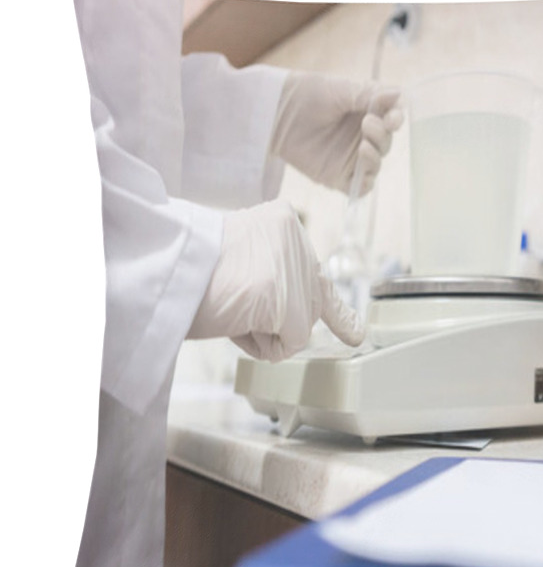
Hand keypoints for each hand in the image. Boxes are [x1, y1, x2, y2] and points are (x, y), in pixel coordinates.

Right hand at [188, 200, 363, 359]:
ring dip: (264, 330)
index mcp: (282, 220)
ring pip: (299, 327)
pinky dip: (260, 345)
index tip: (357, 334)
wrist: (162, 266)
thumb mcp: (241, 258)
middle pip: (308, 303)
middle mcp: (297, 238)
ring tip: (230, 305)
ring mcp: (295, 270)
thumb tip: (315, 321)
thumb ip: (274, 273)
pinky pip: (287, 345)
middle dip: (283, 318)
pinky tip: (236, 319)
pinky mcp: (289, 303)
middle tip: (239, 302)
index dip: (328, 306)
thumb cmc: (189, 269)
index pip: (312, 269)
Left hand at [270, 71, 403, 195]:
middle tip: (368, 124)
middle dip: (382, 135)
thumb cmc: (308, 94)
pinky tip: (361, 169)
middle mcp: (362, 136)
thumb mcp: (342, 89)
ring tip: (363, 146)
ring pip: (377, 165)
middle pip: (386, 143)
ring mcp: (351, 158)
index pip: (391, 119)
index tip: (393, 119)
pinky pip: (360, 188)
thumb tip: (399, 94)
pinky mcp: (338, 177)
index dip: (397, 120)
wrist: (277, 112)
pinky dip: (366, 182)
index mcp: (366, 112)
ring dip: (376, 157)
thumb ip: (370, 95)